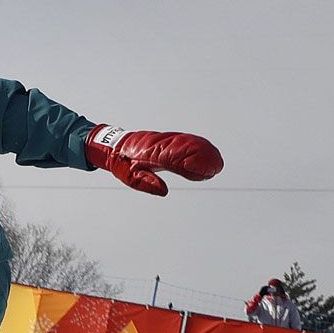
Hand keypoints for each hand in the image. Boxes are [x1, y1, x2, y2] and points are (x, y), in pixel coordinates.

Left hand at [85, 125, 223, 195]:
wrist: (117, 145)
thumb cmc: (124, 162)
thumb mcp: (130, 177)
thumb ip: (147, 183)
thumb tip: (164, 191)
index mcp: (150, 154)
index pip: (175, 158)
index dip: (191, 163)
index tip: (204, 170)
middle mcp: (161, 145)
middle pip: (186, 149)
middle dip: (202, 157)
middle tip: (216, 167)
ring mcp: (165, 141)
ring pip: (188, 144)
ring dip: (203, 152)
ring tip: (216, 163)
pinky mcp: (168, 141)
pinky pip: (186, 142)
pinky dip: (198, 147)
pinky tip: (207, 154)